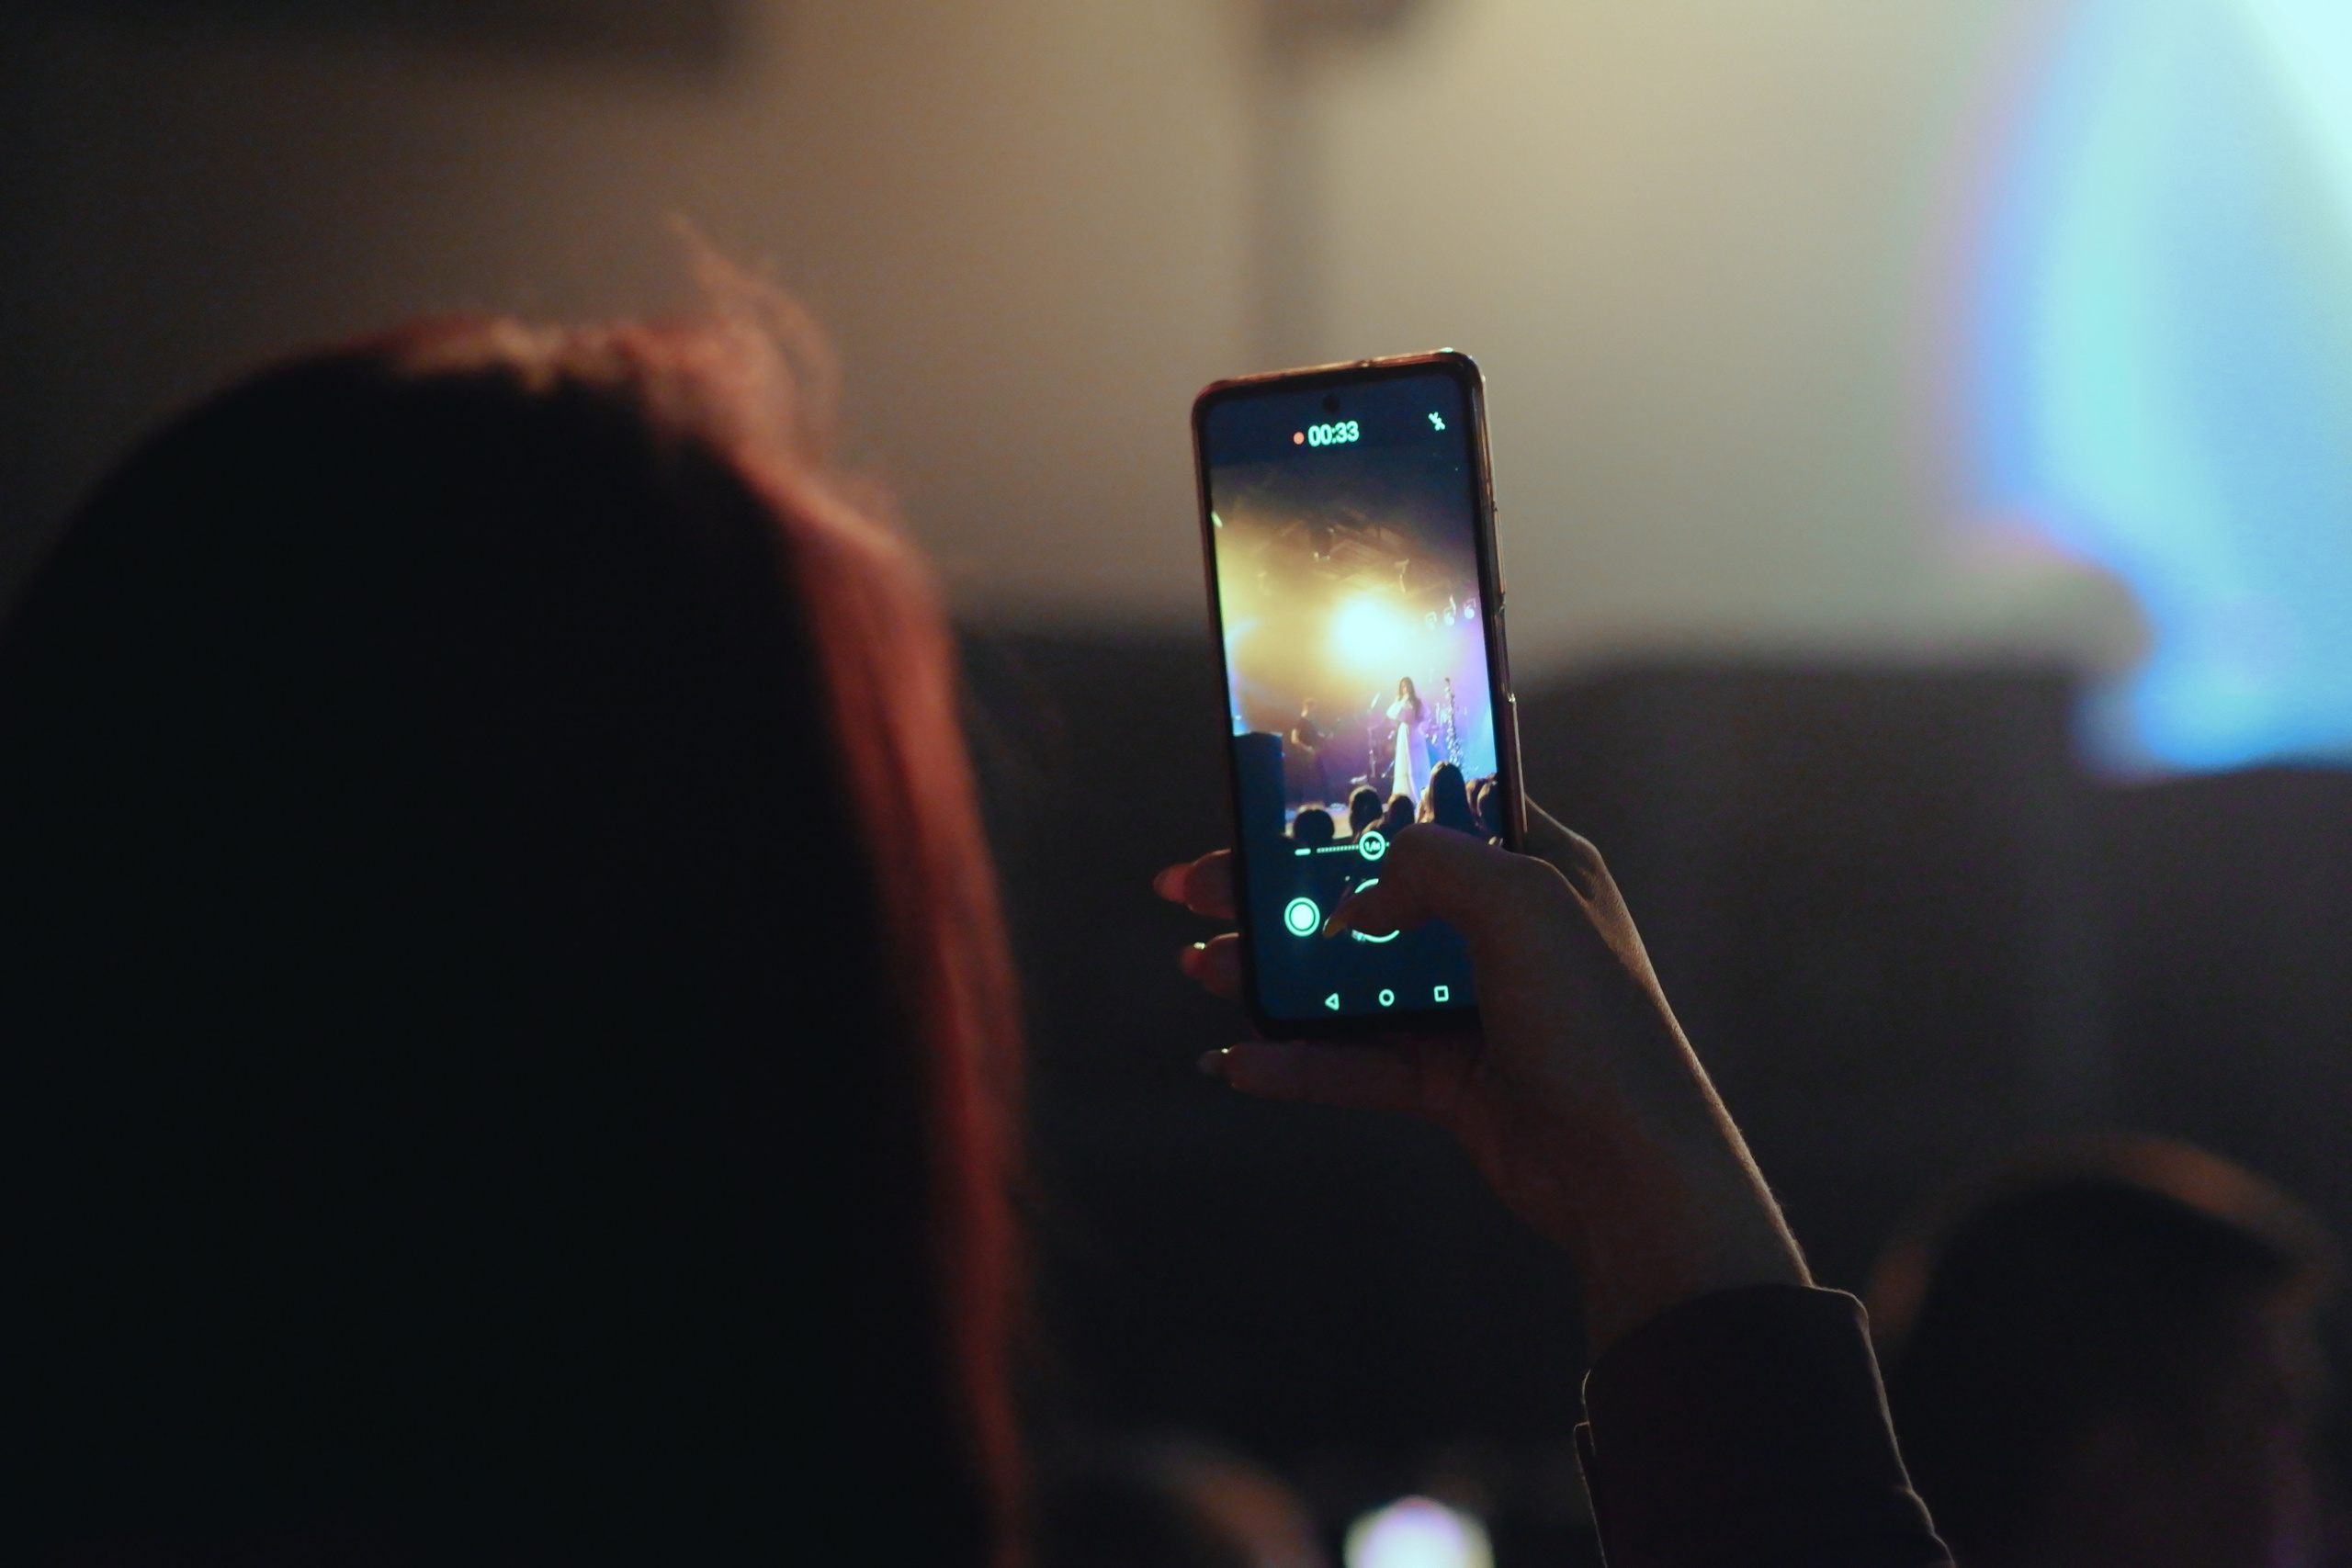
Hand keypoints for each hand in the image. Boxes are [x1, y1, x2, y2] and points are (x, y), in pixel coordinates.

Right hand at [1154, 806, 1807, 1353]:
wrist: (1631, 1174)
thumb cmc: (1598, 1028)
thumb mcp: (1523, 903)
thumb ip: (1432, 865)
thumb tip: (1360, 894)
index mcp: (1533, 868)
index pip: (1428, 810)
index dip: (1347, 801)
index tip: (1268, 799)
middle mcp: (1500, 932)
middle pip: (1365, 894)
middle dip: (1276, 892)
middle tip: (1194, 887)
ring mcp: (1471, 1008)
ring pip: (1347, 980)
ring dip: (1271, 974)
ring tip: (1199, 966)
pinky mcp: (1449, 1081)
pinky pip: (1355, 1062)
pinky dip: (1294, 1060)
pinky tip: (1237, 1060)